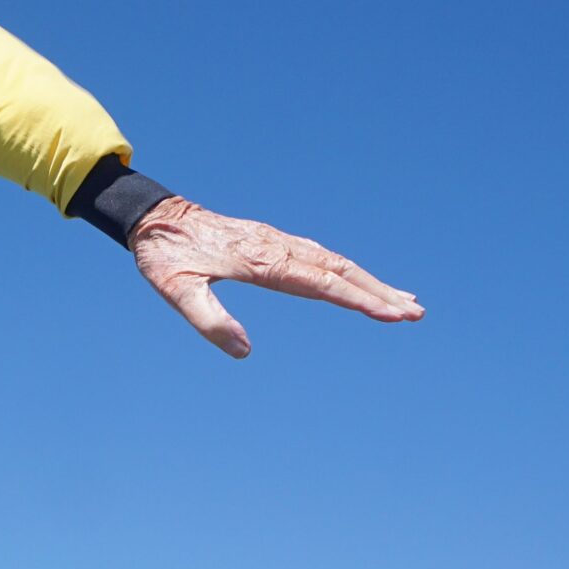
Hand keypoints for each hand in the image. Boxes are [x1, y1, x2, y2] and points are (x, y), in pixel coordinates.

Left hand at [130, 196, 423, 357]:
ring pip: (332, 261)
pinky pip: (317, 254)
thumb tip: (245, 352)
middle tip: (417, 314)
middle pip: (339, 270)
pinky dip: (345, 269)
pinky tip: (355, 278)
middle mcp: (276, 247)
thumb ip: (208, 319)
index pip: (322, 284)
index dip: (359, 300)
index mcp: (262, 261)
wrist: (152, 216)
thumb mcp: (176, 290)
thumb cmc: (163, 255)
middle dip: (378, 292)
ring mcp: (275, 241)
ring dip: (368, 280)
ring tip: (403, 300)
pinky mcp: (269, 240)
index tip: (393, 315)